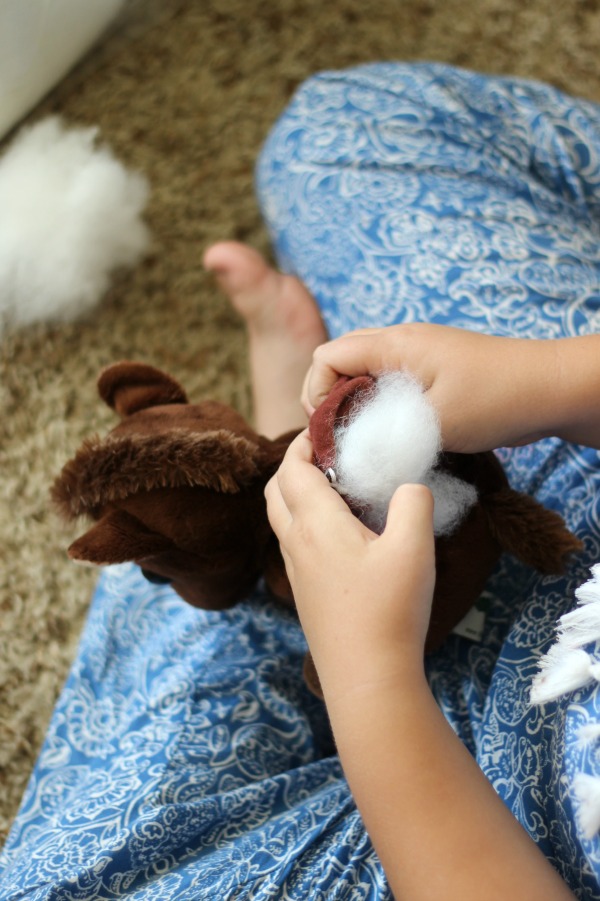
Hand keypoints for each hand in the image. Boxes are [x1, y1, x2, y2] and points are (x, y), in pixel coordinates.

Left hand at [265, 429, 435, 700]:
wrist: (368, 679)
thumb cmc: (390, 611)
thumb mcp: (414, 548)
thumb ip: (413, 502)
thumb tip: (408, 484)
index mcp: (314, 524)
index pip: (293, 468)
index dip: (305, 441)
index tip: (329, 427)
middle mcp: (295, 544)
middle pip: (276, 489)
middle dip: (295, 464)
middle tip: (331, 454)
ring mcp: (296, 571)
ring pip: (282, 518)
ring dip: (298, 494)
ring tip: (339, 490)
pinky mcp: (305, 594)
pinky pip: (293, 543)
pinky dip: (305, 522)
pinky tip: (342, 533)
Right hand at [301, 323, 555, 452]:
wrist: (551, 388)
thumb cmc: (495, 400)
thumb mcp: (431, 424)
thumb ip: (380, 434)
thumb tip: (345, 450)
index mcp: (394, 345)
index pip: (327, 357)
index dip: (316, 393)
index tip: (329, 429)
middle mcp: (401, 340)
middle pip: (339, 357)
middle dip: (329, 395)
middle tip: (340, 434)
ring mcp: (418, 351)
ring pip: (364, 367)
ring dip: (355, 398)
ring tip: (364, 433)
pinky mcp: (433, 366)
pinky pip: (389, 376)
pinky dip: (379, 399)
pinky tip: (392, 428)